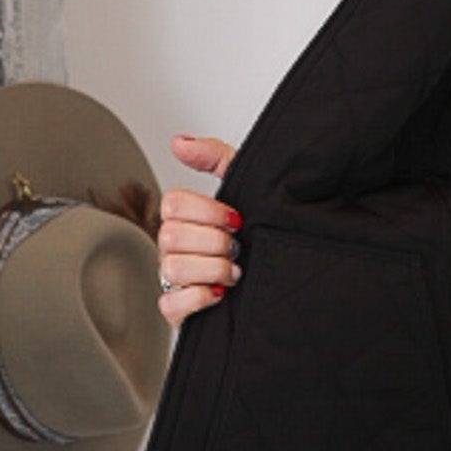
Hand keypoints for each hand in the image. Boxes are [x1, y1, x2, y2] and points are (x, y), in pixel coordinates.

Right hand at [156, 134, 240, 327]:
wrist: (279, 276)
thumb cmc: (257, 232)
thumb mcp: (244, 186)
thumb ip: (215, 157)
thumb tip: (180, 141)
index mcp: (186, 218)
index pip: (172, 203)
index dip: (208, 211)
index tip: (236, 218)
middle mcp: (175, 247)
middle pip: (171, 235)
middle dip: (215, 241)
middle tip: (238, 246)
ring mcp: (174, 278)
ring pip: (171, 268)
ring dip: (213, 269)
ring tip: (236, 270)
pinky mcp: (179, 309)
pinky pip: (171, 304)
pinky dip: (199, 298)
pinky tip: (220, 292)